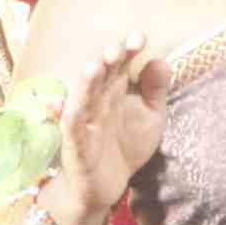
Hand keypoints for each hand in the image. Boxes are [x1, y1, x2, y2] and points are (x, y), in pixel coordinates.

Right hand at [36, 40, 166, 224]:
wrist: (107, 186)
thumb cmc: (127, 145)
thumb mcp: (151, 116)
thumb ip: (156, 90)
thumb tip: (160, 60)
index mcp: (117, 89)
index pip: (121, 63)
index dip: (128, 49)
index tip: (139, 38)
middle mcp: (99, 99)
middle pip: (101, 75)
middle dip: (107, 61)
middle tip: (116, 49)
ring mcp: (85, 119)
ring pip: (83, 96)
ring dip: (86, 82)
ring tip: (95, 66)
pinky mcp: (75, 142)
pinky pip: (70, 127)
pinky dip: (68, 114)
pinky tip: (65, 103)